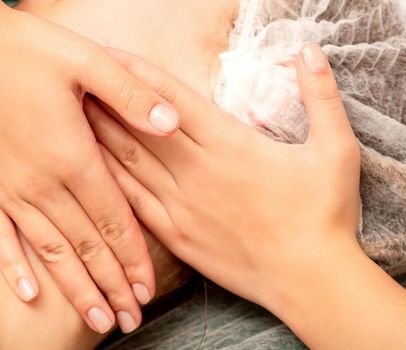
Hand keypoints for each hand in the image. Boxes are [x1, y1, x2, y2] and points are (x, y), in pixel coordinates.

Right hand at [0, 1, 175, 332]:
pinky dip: (10, 264)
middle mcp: (38, 180)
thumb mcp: (87, 60)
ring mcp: (3, 185)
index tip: (147, 290)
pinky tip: (27, 293)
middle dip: (110, 285)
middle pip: (84, 245)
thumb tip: (173, 124)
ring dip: (73, 287)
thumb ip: (132, 96)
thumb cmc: (24, 44)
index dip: (132, 258)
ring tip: (97, 319)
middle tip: (130, 319)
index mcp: (71, 155)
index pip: (112, 220)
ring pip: (46, 249)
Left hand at [87, 44, 361, 309]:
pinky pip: (132, 204)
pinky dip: (106, 182)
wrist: (311, 280)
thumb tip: (310, 50)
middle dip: (104, 98)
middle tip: (74, 77)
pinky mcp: (177, 236)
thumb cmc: (326, 214)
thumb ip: (321, 96)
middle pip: (137, 126)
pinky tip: (87, 170)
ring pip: (127, 164)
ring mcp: (182, 206)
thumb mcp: (336, 149)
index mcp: (230, 144)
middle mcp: (197, 172)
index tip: (109, 54)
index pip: (171, 100)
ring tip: (70, 113)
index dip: (136, 74)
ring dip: (97, 135)